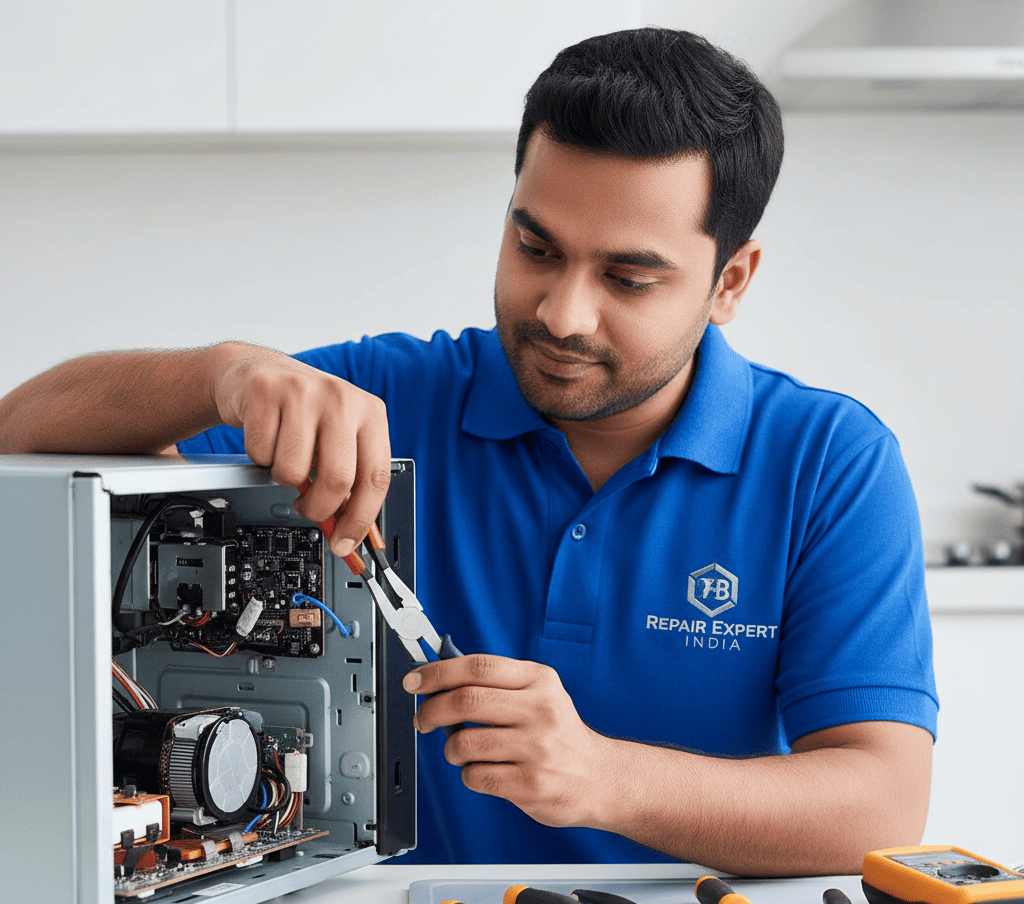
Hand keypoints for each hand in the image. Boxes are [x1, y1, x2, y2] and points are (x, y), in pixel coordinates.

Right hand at [210, 342, 390, 556]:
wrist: (259, 371)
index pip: (376, 477)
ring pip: (294, 470)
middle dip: (319, 508)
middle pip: (338, 480)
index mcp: (371, 413)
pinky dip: (261, 457)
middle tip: (309, 508)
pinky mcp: (265, 392)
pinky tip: (269, 437)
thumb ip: (350, 478)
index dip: (361, 519)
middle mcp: (342, 398)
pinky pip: (261, 453)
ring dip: (285, 478)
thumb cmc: (305, 413)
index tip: (346, 542)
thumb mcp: (339, 438)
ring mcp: (303, 392)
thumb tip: (348, 532)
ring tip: (287, 458)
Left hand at [404, 654, 614, 828]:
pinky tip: (485, 771)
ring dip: (451, 749)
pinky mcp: (531, 784)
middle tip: (422, 718)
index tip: (415, 680)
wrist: (600, 777)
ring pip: (465, 743)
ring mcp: (537, 748)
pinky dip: (469, 775)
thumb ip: (496, 683)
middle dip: (432, 710)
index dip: (438, 671)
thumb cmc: (559, 733)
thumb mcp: (539, 694)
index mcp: (539, 680)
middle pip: (466, 701)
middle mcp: (541, 710)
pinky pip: (476, 776)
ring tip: (462, 751)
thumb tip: (439, 677)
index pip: (478, 667)